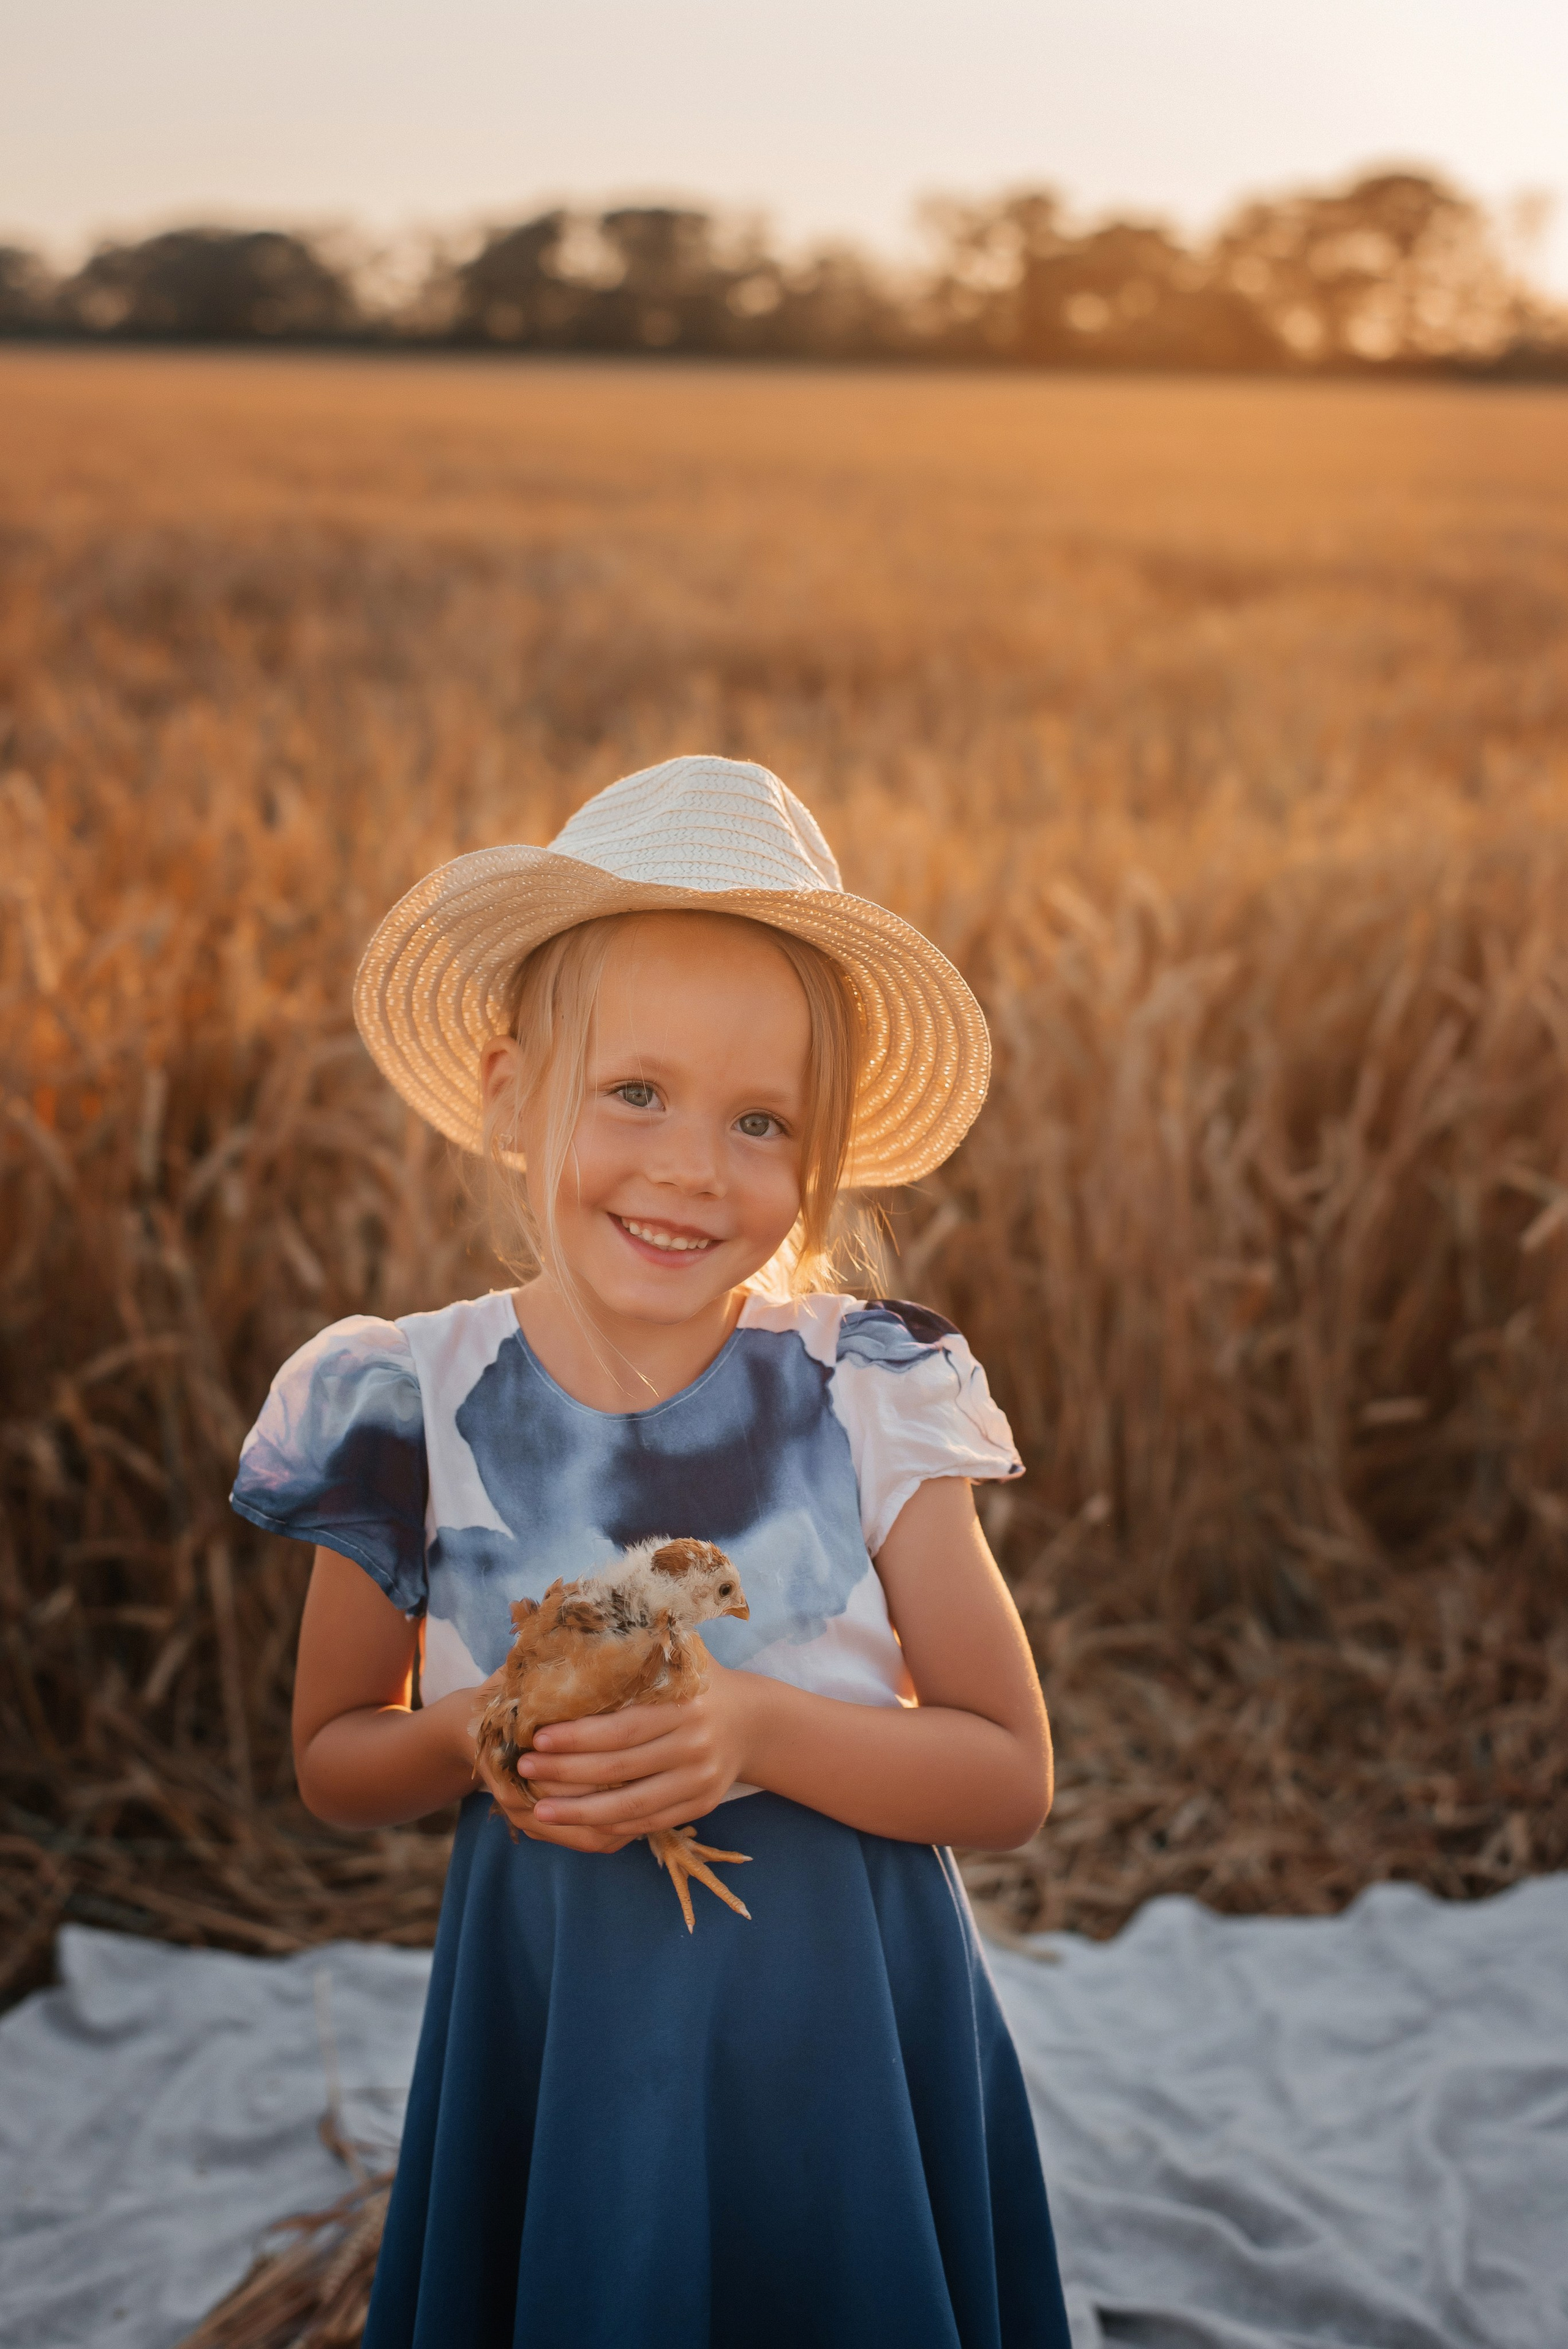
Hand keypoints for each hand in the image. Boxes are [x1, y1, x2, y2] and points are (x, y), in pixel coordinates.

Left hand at [515, 1663, 757, 1848]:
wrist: (753, 1721)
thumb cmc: (697, 1680)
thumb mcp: (679, 1654)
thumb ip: (638, 1644)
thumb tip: (578, 1620)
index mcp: (684, 1705)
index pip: (621, 1728)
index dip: (576, 1737)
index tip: (536, 1738)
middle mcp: (694, 1745)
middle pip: (619, 1768)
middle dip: (566, 1772)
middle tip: (524, 1770)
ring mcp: (699, 1780)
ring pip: (631, 1805)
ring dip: (580, 1812)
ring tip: (538, 1811)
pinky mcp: (700, 1805)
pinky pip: (648, 1822)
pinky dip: (611, 1825)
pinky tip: (577, 1823)